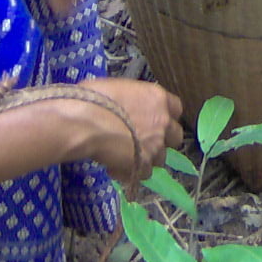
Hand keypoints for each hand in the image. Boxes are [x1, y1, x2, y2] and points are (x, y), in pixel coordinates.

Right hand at [62, 77, 183, 183]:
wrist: (85, 122)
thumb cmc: (94, 98)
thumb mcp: (119, 88)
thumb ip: (133, 100)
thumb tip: (129, 107)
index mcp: (158, 98)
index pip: (176, 108)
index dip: (166, 115)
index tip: (154, 119)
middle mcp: (163, 122)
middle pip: (175, 136)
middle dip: (162, 140)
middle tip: (142, 141)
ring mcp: (155, 145)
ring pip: (160, 158)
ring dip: (146, 158)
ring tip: (125, 156)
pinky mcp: (143, 165)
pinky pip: (143, 173)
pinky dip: (131, 172)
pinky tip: (114, 167)